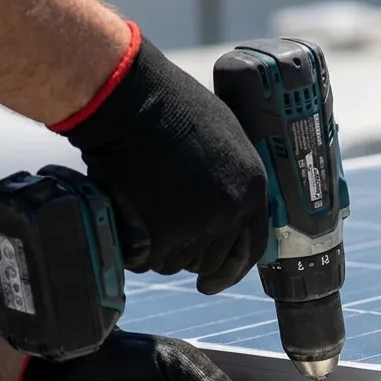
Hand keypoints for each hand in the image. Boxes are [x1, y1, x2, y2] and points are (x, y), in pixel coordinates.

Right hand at [56, 30, 269, 294]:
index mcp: (253, 189)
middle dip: (191, 256)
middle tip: (168, 243)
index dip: (233, 266)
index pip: (252, 246)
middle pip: (213, 260)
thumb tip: (233, 205)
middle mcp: (232, 213)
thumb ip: (235, 176)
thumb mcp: (226, 137)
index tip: (217, 279)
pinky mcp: (162, 237)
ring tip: (143, 217)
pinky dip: (134, 250)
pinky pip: (148, 261)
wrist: (131, 102)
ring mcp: (199, 228)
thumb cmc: (171, 106)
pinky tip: (127, 222)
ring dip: (160, 250)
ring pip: (178, 262)